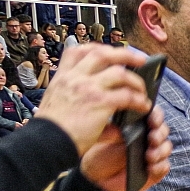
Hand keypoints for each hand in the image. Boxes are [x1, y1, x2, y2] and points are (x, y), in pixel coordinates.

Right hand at [27, 44, 149, 155]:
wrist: (45, 142)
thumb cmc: (52, 130)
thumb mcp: (57, 104)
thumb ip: (79, 99)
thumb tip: (102, 109)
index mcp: (62, 77)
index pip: (77, 51)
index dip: (96, 48)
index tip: (109, 51)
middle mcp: (74, 78)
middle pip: (102, 54)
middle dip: (125, 54)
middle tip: (141, 59)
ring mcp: (87, 88)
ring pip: (120, 73)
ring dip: (136, 81)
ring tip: (142, 91)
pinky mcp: (100, 103)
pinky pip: (127, 95)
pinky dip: (139, 100)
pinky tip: (143, 107)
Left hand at [80, 106, 172, 190]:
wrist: (96, 177)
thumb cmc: (99, 154)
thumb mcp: (107, 137)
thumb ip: (120, 127)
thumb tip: (130, 121)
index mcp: (137, 126)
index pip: (153, 116)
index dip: (156, 116)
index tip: (151, 120)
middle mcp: (147, 139)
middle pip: (163, 131)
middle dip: (160, 134)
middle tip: (152, 138)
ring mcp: (153, 154)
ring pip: (166, 148)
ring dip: (160, 151)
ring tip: (149, 156)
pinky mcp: (155, 170)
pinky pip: (164, 166)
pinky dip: (159, 166)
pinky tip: (150, 167)